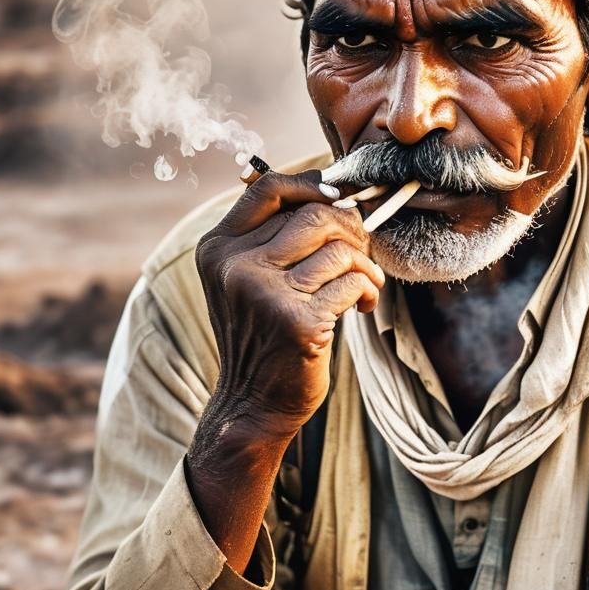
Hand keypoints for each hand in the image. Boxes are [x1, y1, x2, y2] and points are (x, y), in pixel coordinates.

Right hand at [193, 169, 384, 438]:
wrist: (253, 403)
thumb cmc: (262, 335)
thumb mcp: (246, 280)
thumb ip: (272, 237)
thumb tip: (332, 192)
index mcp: (219, 249)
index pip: (267, 188)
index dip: (311, 185)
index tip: (337, 197)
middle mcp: (236, 267)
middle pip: (314, 215)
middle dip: (351, 227)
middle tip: (361, 248)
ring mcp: (266, 294)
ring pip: (339, 249)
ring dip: (365, 264)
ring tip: (365, 283)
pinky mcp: (298, 322)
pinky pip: (353, 282)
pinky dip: (369, 289)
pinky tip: (362, 306)